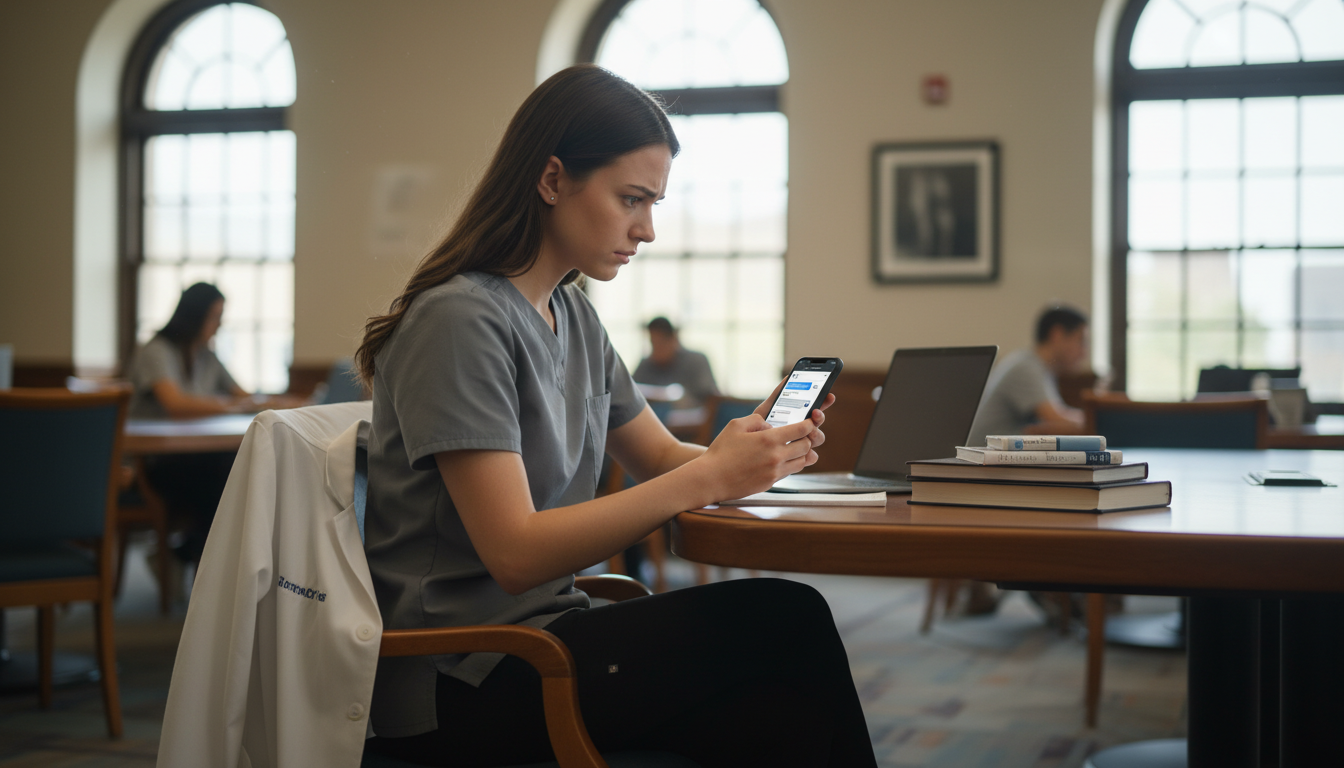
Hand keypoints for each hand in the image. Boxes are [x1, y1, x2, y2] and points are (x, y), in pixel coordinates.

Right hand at [697, 411, 820, 501]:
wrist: (711, 479)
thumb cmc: (721, 451)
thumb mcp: (736, 425)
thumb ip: (756, 420)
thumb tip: (769, 425)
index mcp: (769, 439)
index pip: (801, 430)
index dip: (809, 424)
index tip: (808, 422)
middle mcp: (776, 457)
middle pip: (806, 446)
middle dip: (806, 438)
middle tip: (801, 434)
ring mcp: (775, 472)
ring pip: (802, 462)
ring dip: (801, 453)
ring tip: (794, 447)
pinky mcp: (771, 483)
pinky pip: (789, 472)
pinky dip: (790, 464)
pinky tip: (781, 459)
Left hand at [753, 377, 834, 457]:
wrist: (747, 450)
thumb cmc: (758, 428)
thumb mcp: (766, 410)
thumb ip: (777, 395)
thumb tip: (788, 377)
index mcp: (800, 416)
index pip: (817, 406)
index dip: (825, 401)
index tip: (829, 396)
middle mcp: (804, 430)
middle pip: (819, 423)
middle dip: (819, 417)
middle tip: (815, 413)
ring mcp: (802, 444)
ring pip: (818, 439)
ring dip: (816, 434)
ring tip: (807, 433)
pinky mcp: (798, 459)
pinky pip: (811, 457)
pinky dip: (809, 454)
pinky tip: (804, 452)